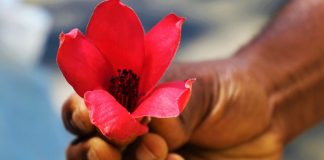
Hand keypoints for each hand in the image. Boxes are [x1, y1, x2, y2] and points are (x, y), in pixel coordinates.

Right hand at [62, 60, 283, 159]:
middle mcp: (131, 130)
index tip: (93, 118)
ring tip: (162, 152)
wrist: (265, 113)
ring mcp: (146, 157)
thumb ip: (166, 108)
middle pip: (87, 148)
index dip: (80, 114)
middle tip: (126, 143)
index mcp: (130, 97)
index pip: (85, 106)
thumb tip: (147, 132)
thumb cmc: (228, 88)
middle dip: (97, 150)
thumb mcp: (198, 88)